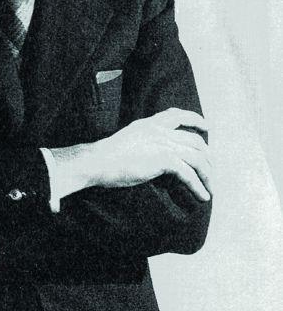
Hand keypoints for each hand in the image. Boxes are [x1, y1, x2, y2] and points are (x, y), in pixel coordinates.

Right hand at [92, 107, 211, 200]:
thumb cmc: (107, 155)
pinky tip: (202, 196)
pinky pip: (189, 174)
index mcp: (149, 123)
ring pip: (197, 158)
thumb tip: (156, 155)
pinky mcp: (164, 159)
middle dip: (208, 156)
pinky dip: (198, 186)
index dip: (195, 119)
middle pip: (194, 140)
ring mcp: (163, 143)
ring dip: (207, 175)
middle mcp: (159, 130)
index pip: (177, 115)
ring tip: (210, 188)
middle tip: (212, 170)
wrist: (98, 161)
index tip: (207, 126)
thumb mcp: (129, 139)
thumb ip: (145, 140)